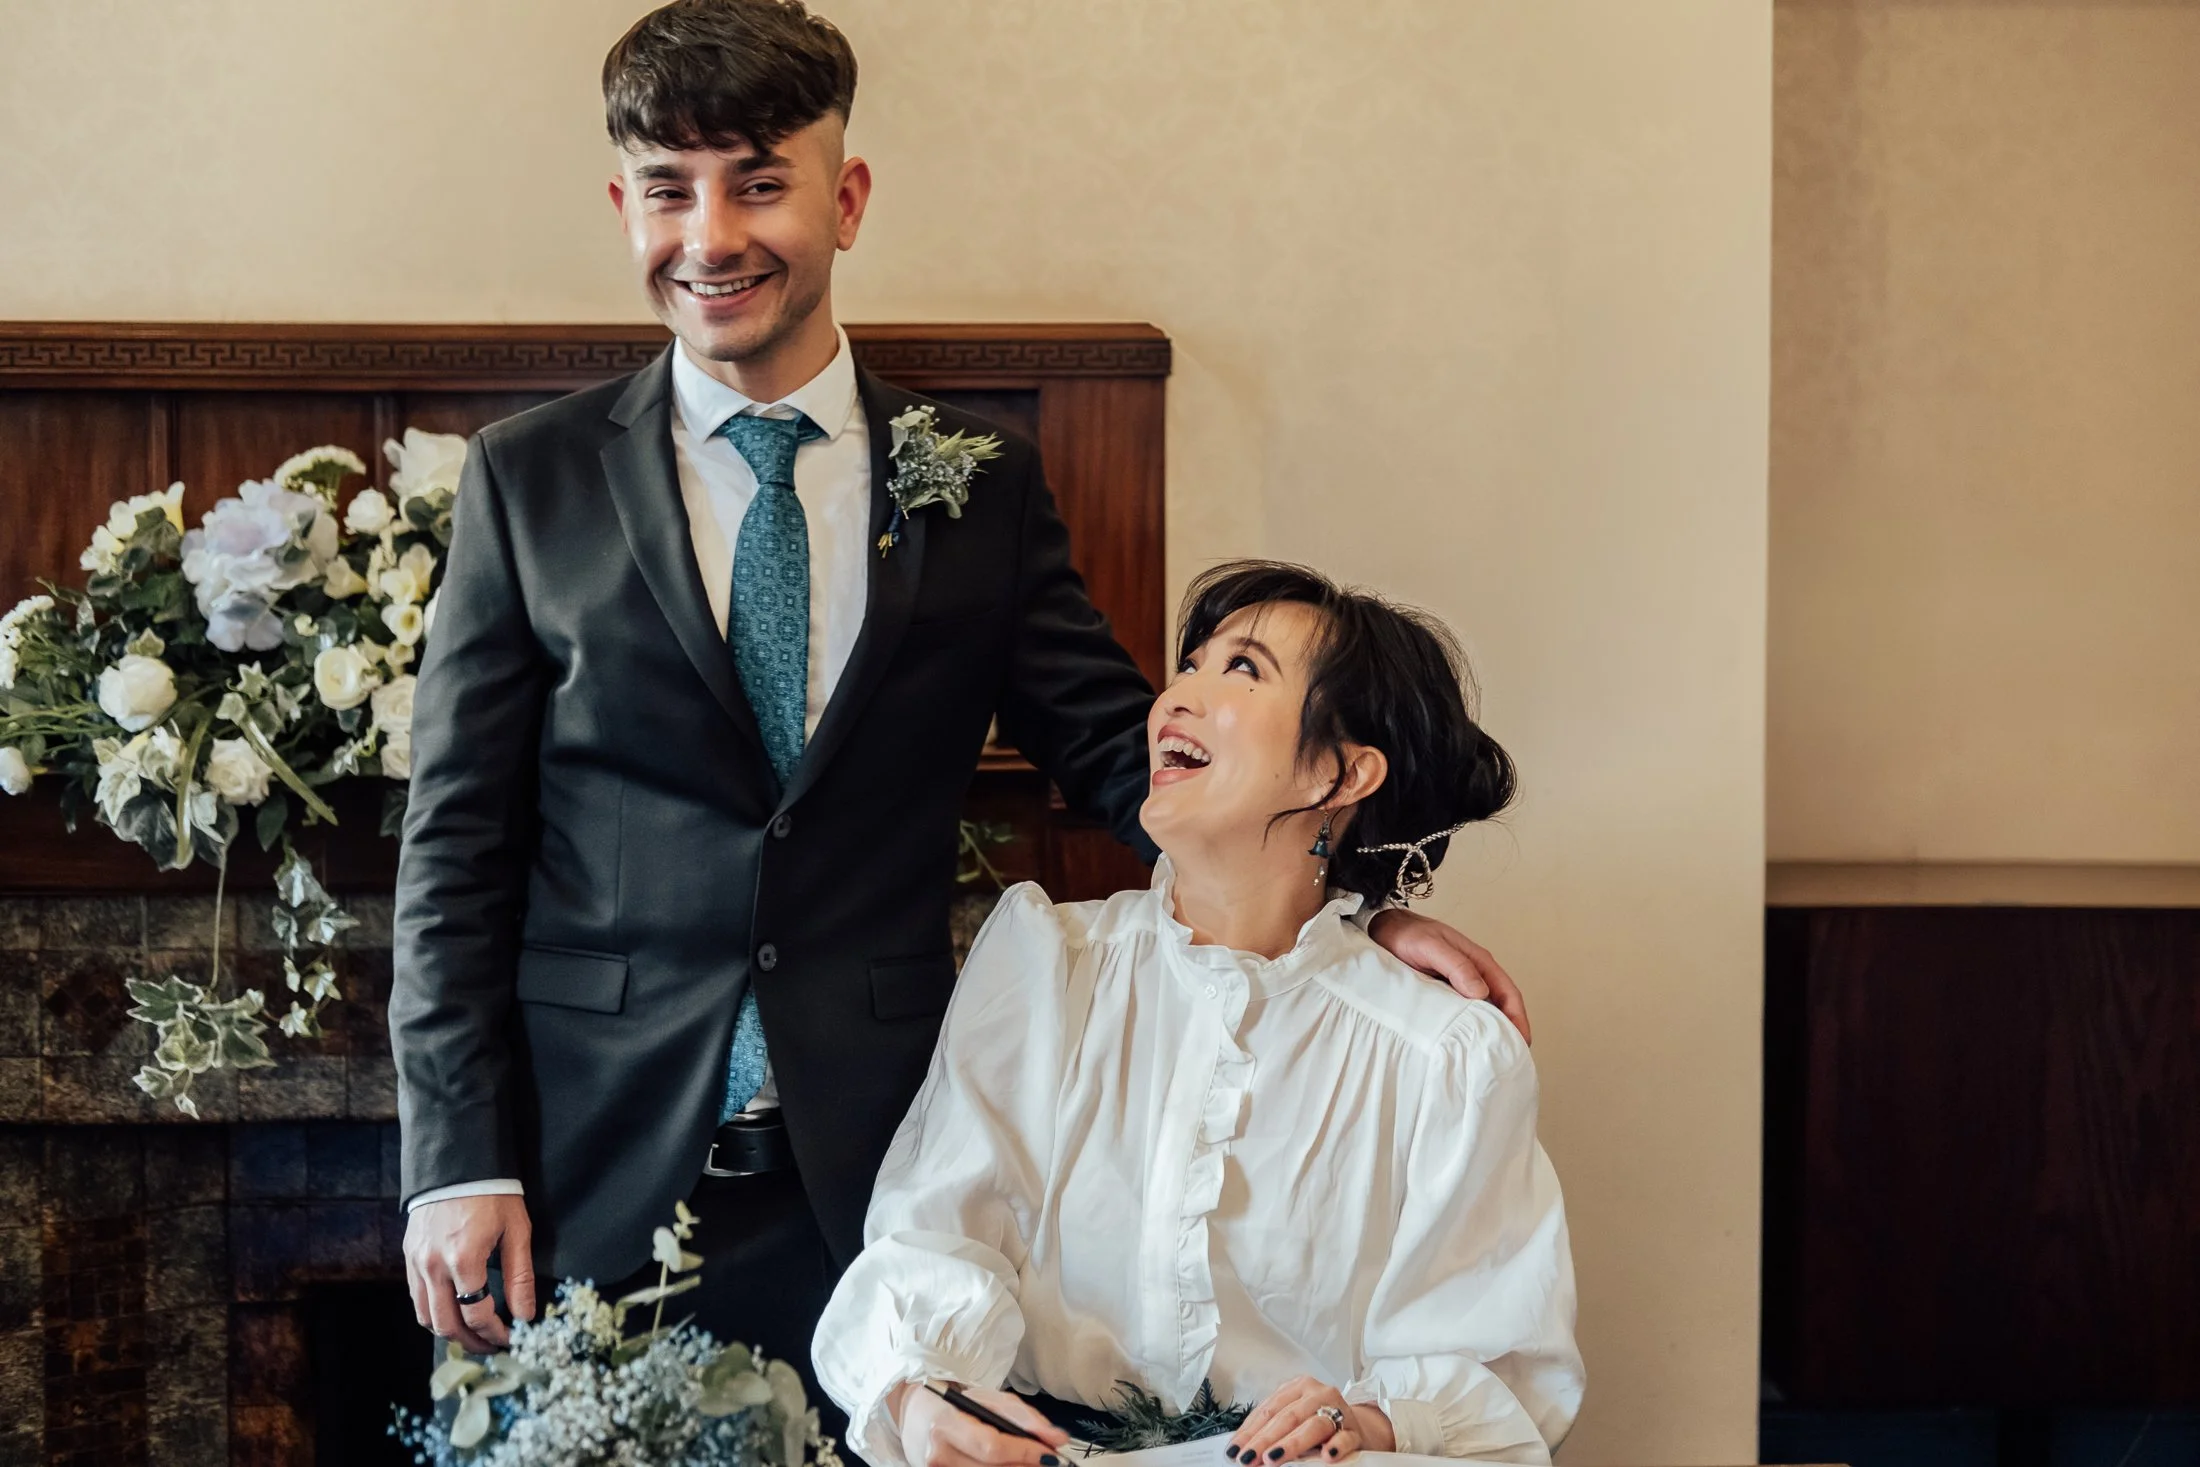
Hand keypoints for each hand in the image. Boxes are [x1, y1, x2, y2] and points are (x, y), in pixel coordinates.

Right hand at [403, 1194, 536, 1352]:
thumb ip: (520, 1277)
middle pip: (447, 1325)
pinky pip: (416, 1298)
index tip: (509, 1338)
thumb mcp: (516, 1231)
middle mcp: (434, 1266)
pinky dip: (432, 1314)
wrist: (457, 1163)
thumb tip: (525, 1315)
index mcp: (464, 1260)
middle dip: (472, 1343)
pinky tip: (452, 1312)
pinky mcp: (408, 1256)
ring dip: (449, 1333)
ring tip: (472, 1336)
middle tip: (491, 1346)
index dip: (495, 1334)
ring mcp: (417, 1263)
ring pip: (426, 1317)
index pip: (477, 1315)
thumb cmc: (493, 1194)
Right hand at [889, 1380, 1068, 1466]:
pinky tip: (1011, 1466)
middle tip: (1048, 1461)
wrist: (915, 1415)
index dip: (1024, 1452)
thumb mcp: (987, 1398)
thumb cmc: (953, 1404)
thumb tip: (1056, 1438)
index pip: (991, 1446)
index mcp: (947, 1423)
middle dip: (1026, 1466)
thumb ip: (1024, 1417)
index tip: (1050, 1454)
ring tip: (1031, 1463)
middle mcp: (939, 1453)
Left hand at [1227, 1377, 1393, 1462]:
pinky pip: (1345, 1438)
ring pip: (1313, 1425)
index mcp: (1299, 1387)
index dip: (1249, 1432)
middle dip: (1264, 1440)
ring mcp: (1339, 1410)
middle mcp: (1318, 1394)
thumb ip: (1272, 1428)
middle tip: (1248, 1458)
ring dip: (1292, 1443)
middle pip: (1287, 1417)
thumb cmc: (1318, 1423)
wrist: (1359, 1428)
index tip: (1234, 1450)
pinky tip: (1327, 1456)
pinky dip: (1336, 1446)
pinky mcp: (1355, 1431)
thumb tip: (1242, 1448)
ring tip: (1273, 1458)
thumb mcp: (1294, 1419)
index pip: (1269, 1410)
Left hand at [1366, 908, 1530, 1044]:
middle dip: (1508, 1031)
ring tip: (1487, 1057)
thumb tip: (1481, 992)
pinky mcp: (1443, 995)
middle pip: (1500, 1007)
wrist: (1382, 929)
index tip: (1522, 1041)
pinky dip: (1466, 1029)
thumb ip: (1456, 966)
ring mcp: (1458, 986)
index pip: (1508, 993)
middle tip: (1507, 1059)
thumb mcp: (1431, 946)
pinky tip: (1462, 1045)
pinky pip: (1460, 1015)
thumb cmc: (1407, 934)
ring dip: (1487, 1032)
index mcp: (1479, 962)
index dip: (1518, 1018)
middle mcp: (1474, 975)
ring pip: (1480, 1013)